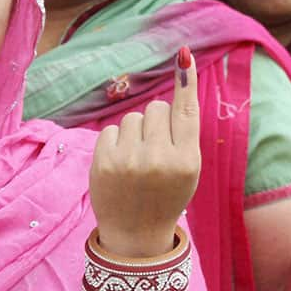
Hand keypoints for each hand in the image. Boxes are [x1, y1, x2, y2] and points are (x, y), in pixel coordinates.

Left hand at [89, 47, 200, 257]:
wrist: (136, 235)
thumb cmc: (166, 194)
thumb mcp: (187, 169)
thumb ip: (184, 132)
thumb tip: (180, 80)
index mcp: (186, 161)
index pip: (186, 112)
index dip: (185, 82)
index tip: (184, 55)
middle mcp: (159, 159)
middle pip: (155, 108)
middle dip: (155, 121)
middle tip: (155, 148)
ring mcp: (129, 161)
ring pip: (133, 118)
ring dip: (135, 133)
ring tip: (137, 161)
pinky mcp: (103, 163)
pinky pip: (111, 130)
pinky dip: (116, 143)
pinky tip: (120, 165)